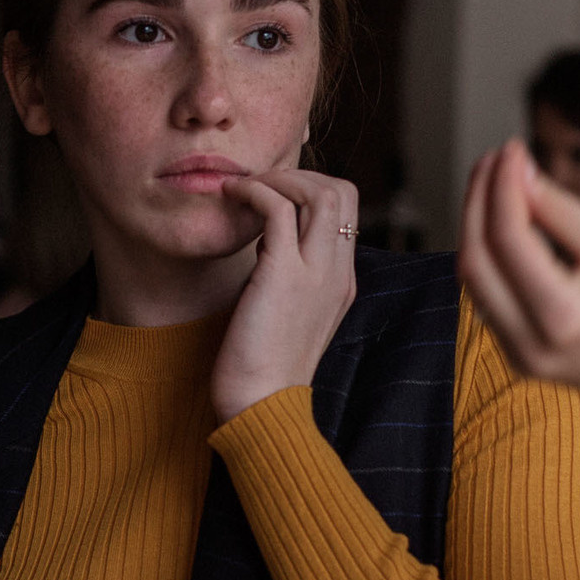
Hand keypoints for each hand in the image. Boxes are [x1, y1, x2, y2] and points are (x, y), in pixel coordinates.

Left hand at [213, 168, 358, 422]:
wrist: (262, 406)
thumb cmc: (263, 367)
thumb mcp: (287, 312)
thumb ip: (288, 276)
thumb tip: (264, 242)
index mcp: (342, 281)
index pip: (347, 210)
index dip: (312, 188)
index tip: (275, 195)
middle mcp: (337, 272)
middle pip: (343, 191)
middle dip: (300, 174)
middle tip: (262, 184)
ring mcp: (316, 273)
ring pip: (322, 192)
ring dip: (279, 178)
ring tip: (245, 187)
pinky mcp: (284, 276)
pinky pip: (278, 210)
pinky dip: (256, 191)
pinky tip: (233, 198)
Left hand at [457, 139, 579, 422]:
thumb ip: (559, 209)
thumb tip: (515, 172)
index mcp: (560, 315)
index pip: (507, 238)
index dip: (500, 186)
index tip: (509, 151)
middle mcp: (528, 343)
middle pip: (475, 261)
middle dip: (477, 203)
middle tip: (493, 161)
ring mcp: (517, 357)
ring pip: (473, 281)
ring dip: (477, 228)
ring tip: (495, 185)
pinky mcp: (516, 357)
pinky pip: (486, 299)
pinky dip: (488, 257)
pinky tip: (501, 226)